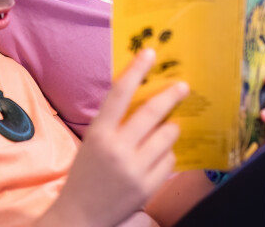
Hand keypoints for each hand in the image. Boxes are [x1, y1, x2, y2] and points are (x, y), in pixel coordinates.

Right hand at [43, 49, 188, 226]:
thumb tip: (142, 97)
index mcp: (98, 133)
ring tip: (168, 127)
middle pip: (151, 112)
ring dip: (170, 128)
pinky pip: (169, 160)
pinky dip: (167, 154)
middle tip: (183, 86)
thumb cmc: (85, 174)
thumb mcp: (92, 142)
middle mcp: (116, 149)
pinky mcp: (148, 186)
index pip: (119, 93)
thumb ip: (113, 122)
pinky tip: (159, 155)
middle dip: (171, 95)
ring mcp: (134, 169)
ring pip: (167, 136)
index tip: (150, 53)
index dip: (136, 70)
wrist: (80, 216)